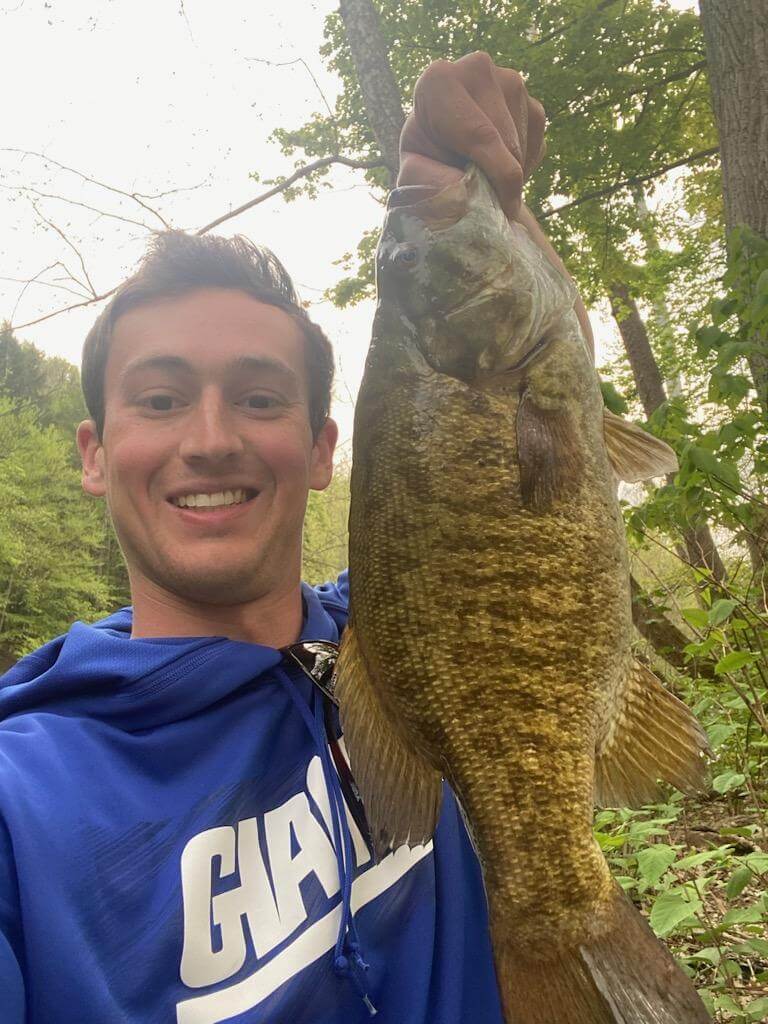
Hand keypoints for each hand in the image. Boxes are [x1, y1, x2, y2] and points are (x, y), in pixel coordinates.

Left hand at [398, 52, 545, 219]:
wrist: (443, 155)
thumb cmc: (426, 164)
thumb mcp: (415, 173)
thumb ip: (431, 181)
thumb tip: (466, 192)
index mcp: (439, 81)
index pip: (480, 135)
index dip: (496, 179)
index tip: (504, 210)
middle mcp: (476, 69)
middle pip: (507, 142)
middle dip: (503, 180)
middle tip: (487, 200)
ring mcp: (509, 81)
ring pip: (523, 147)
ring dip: (510, 174)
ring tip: (483, 176)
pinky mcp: (531, 100)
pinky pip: (536, 146)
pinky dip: (523, 168)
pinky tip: (497, 166)